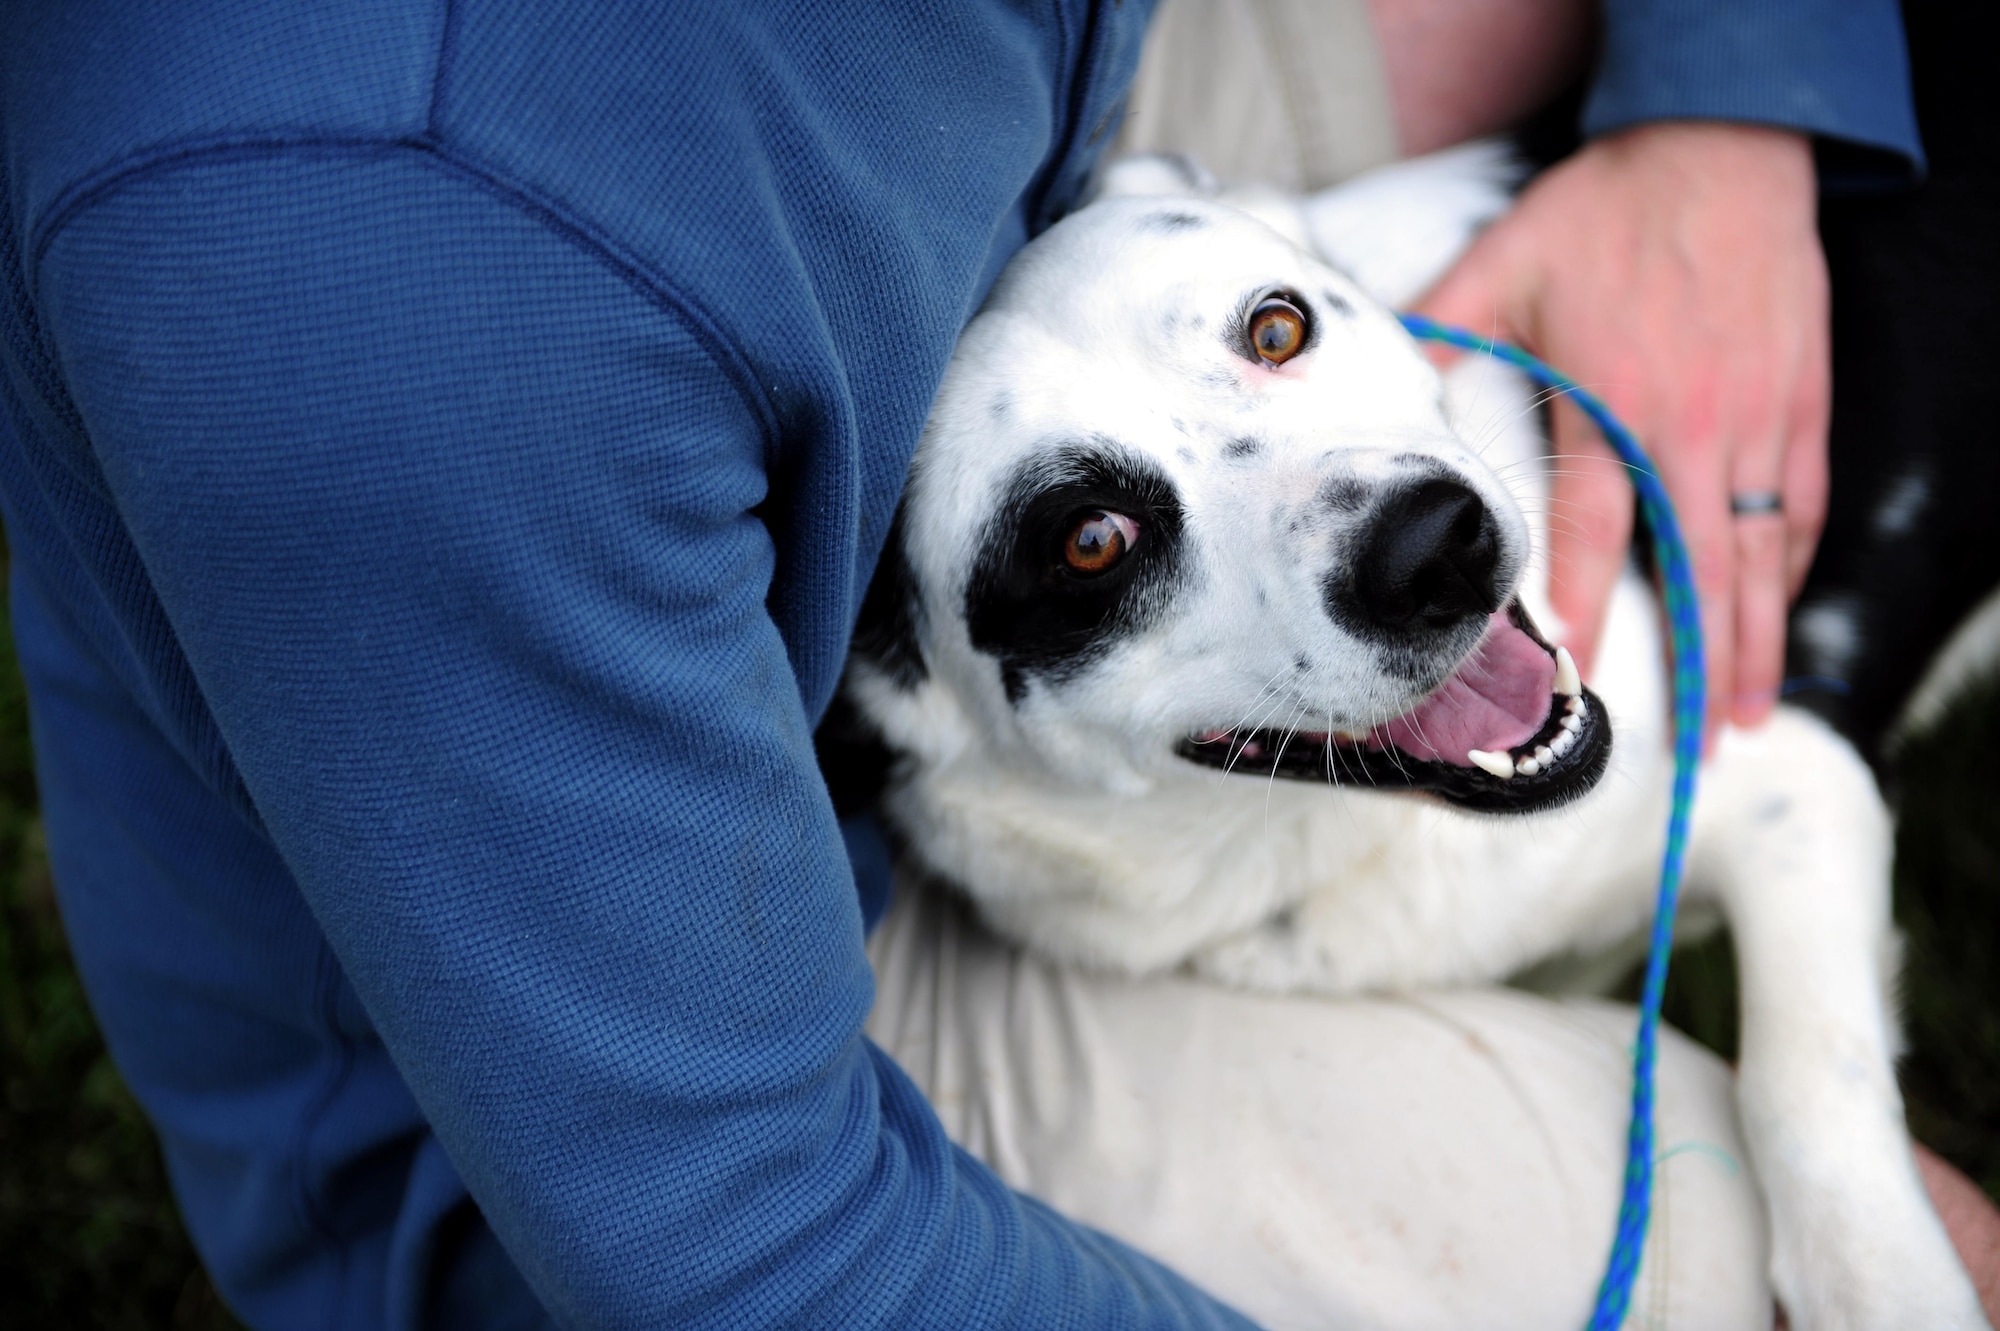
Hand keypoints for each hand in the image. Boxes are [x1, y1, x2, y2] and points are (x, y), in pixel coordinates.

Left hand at [1417, 122, 1829, 733]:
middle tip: (1700, 740)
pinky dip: (1793, 565)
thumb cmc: (1609, 209)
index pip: (1598, 524)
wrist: (1722, 144)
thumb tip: (1381, 390)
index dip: (1586, 602)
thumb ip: (1441, 334)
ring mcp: (1759, 416)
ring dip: (1757, 634)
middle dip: (1700, 659)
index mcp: (1616, 400)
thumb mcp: (1506, 263)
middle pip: (1704, 568)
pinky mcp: (1802, 399)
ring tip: (1748, 706)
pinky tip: (1777, 610)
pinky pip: (1803, 502)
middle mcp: (1694, 423)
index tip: (1581, 671)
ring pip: (1764, 551)